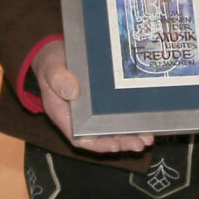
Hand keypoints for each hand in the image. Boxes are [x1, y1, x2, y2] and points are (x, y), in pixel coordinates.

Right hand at [34, 39, 152, 153]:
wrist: (58, 53)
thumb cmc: (52, 63)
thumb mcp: (51, 68)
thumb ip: (58, 79)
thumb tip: (73, 91)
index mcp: (65, 115)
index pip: (80, 137)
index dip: (98, 144)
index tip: (114, 145)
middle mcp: (81, 118)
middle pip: (102, 137)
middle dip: (121, 142)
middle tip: (140, 143)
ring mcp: (94, 111)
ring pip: (113, 129)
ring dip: (131, 135)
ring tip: (148, 138)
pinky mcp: (106, 102)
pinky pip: (119, 115)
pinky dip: (132, 120)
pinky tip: (148, 122)